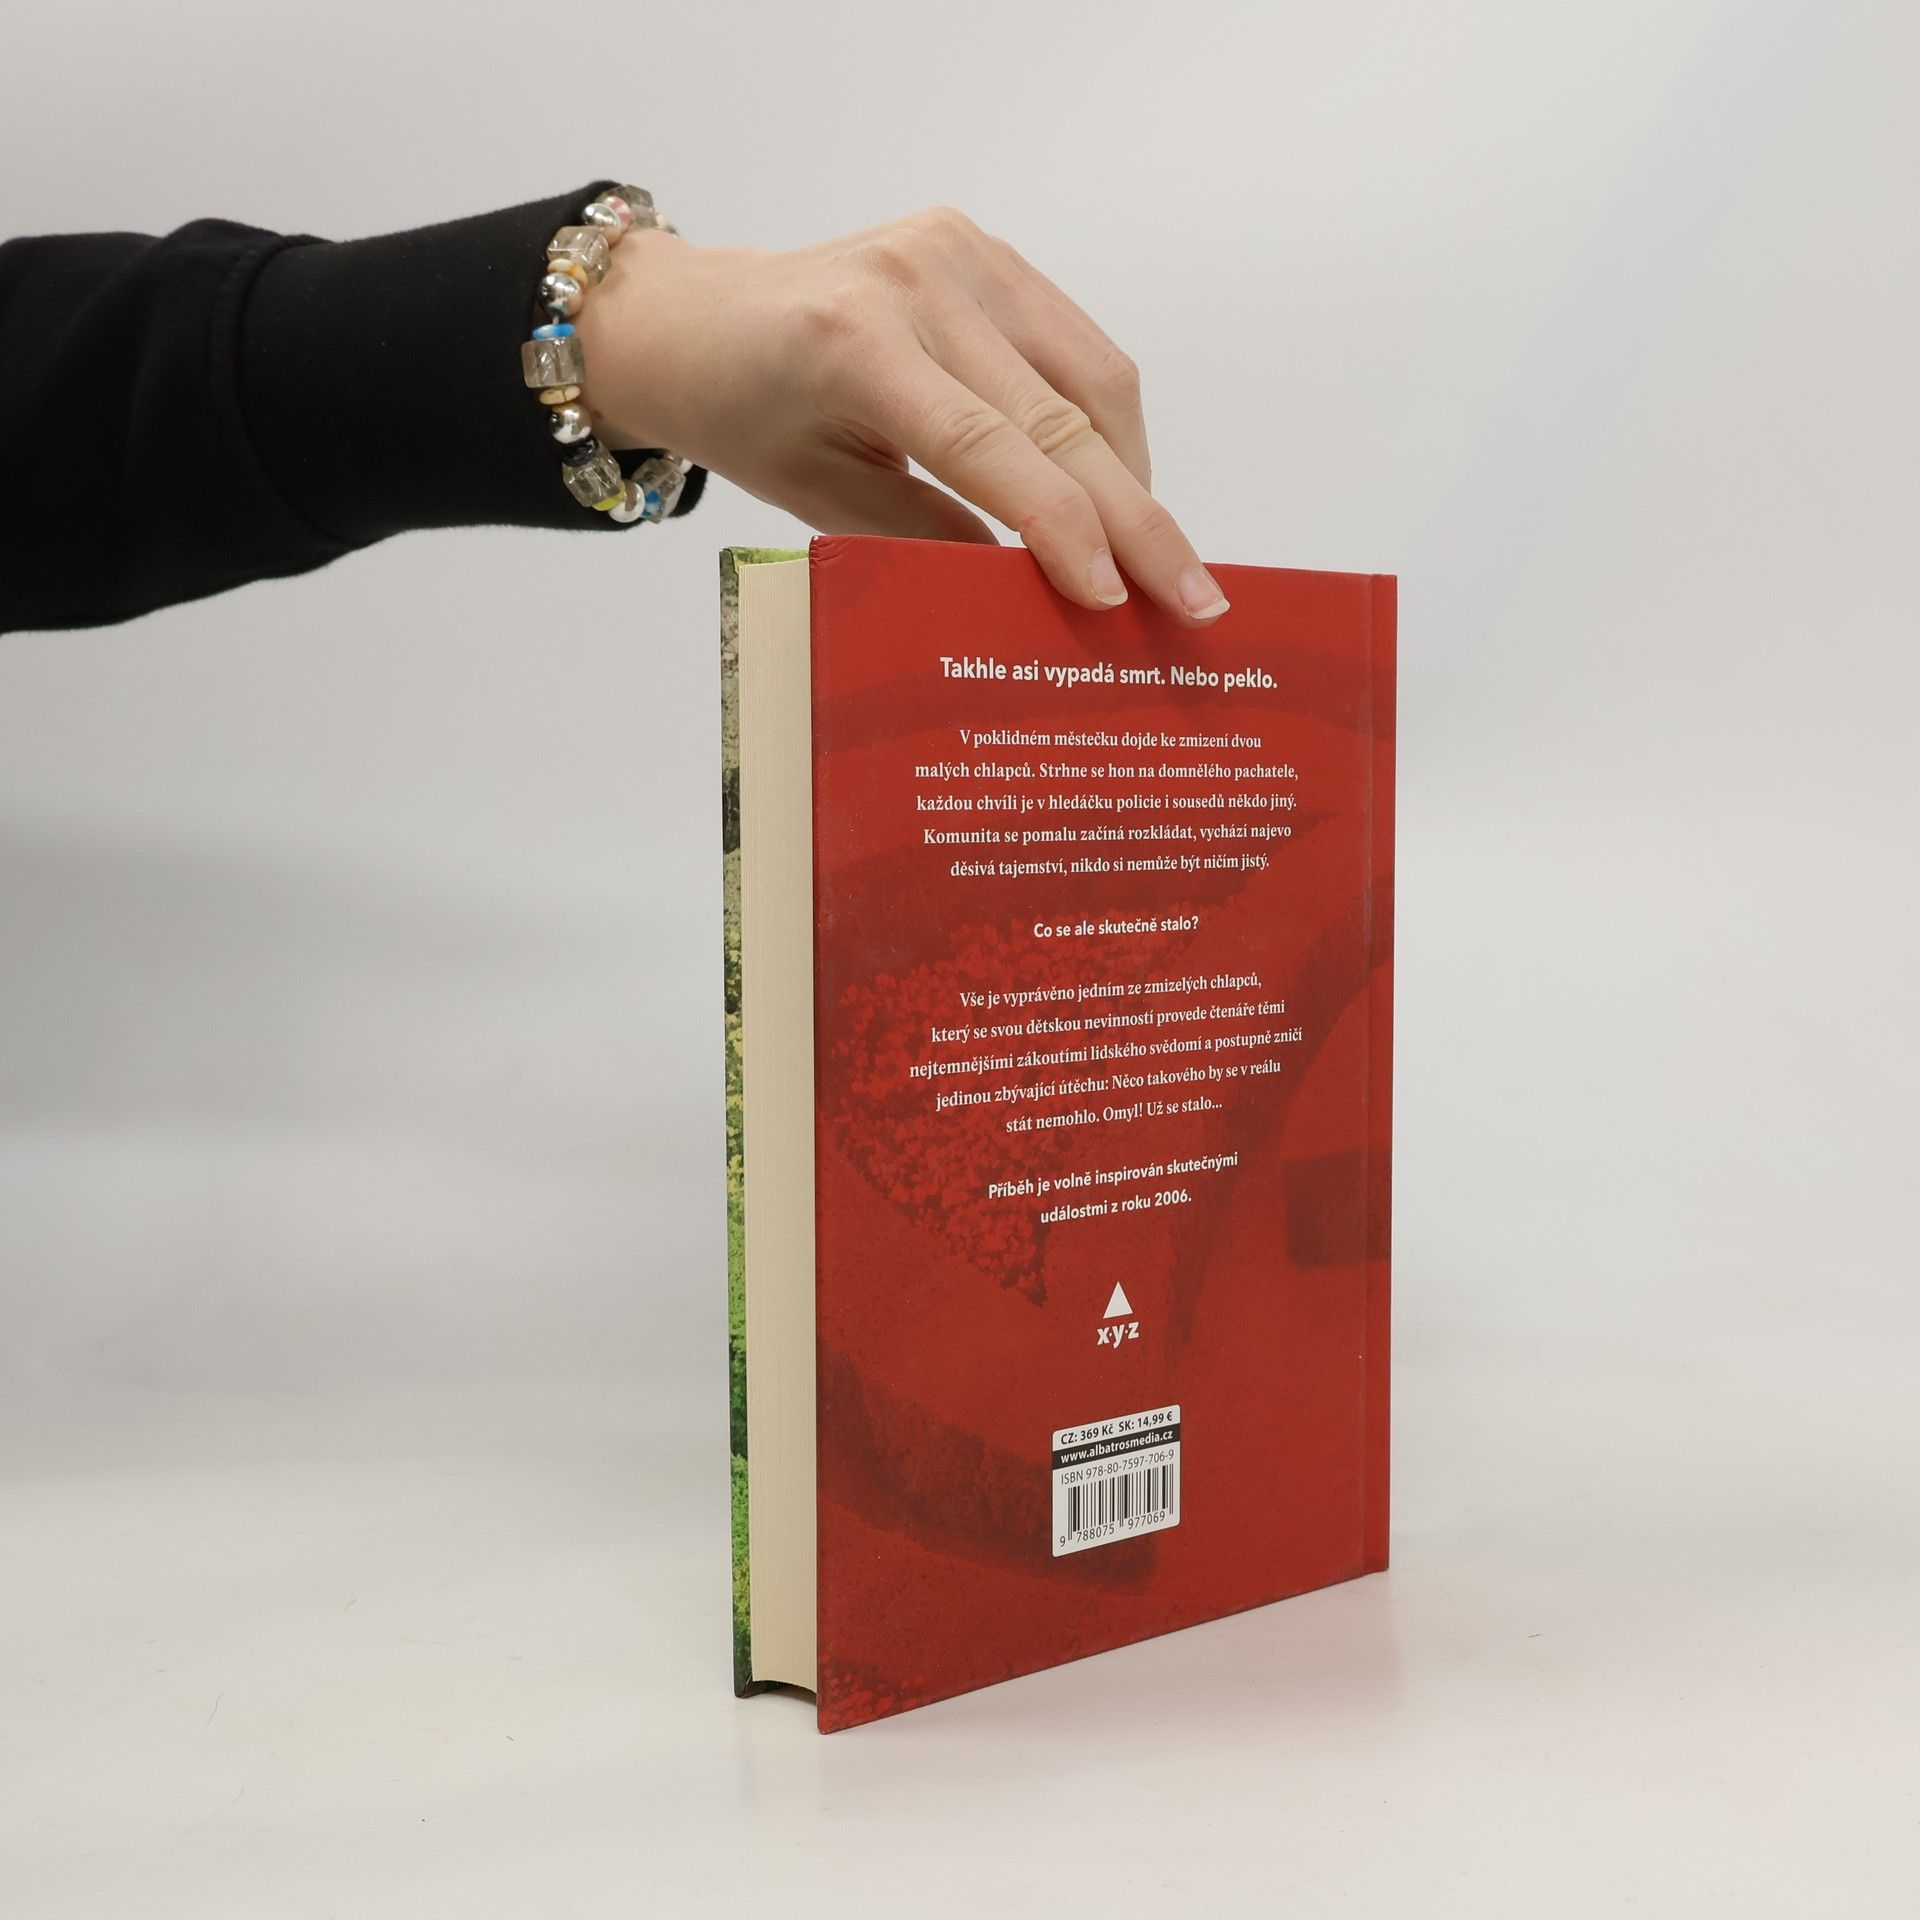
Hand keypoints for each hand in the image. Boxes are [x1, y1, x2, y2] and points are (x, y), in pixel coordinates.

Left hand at [576, 207, 1229, 623]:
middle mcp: (913, 278)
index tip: (1117, 600)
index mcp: (851, 344)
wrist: (699, 323)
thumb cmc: (748, 420)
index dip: (1064, 528)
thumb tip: (1039, 602)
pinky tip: (1116, 486)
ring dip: (1133, 473)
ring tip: (1154, 557)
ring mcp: (955, 249)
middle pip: (1059, 413)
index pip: (987, 446)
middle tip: (1193, 599)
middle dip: (1136, 518)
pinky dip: (1106, 421)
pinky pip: (1075, 342)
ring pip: (1092, 373)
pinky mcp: (981, 245)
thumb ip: (929, 543)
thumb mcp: (822, 503)